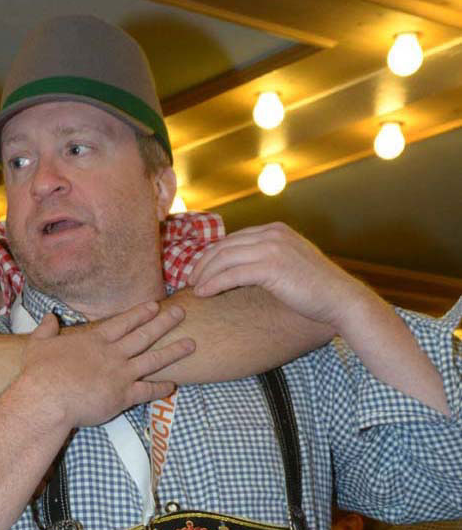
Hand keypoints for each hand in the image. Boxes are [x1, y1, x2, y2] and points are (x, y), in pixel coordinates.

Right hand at [20, 300, 194, 430]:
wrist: (47, 399)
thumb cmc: (39, 374)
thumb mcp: (38, 345)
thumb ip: (46, 330)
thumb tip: (48, 318)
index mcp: (94, 340)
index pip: (123, 322)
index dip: (141, 313)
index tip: (155, 305)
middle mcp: (112, 353)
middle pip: (144, 335)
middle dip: (165, 323)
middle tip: (182, 313)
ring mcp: (120, 374)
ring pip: (153, 360)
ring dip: (173, 351)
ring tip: (191, 343)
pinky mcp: (122, 396)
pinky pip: (147, 391)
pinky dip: (161, 388)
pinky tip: (174, 385)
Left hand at [188, 223, 369, 335]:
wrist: (340, 298)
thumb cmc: (316, 289)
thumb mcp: (289, 264)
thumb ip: (267, 259)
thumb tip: (240, 269)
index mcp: (276, 230)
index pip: (233, 238)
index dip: (213, 254)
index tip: (200, 269)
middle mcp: (272, 234)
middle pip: (224, 246)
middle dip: (203, 262)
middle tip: (190, 279)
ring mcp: (272, 248)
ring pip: (224, 259)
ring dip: (204, 274)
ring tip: (194, 288)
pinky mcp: (271, 267)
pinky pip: (231, 274)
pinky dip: (213, 284)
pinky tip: (203, 293)